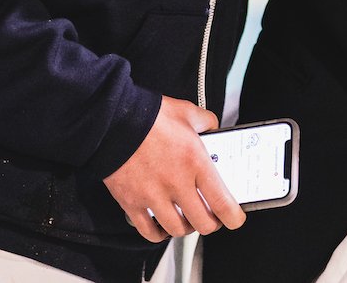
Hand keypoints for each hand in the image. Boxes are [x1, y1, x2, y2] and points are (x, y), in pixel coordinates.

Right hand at [102, 97, 245, 241]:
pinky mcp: (132, 203)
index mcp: (195, 162)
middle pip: (202, 223)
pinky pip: (149, 232)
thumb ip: (206, 121)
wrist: (111, 121)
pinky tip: (162, 225)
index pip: (222, 203)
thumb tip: (213, 128)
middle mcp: (176, 184)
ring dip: (186, 227)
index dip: (233, 217)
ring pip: (177, 230)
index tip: (235, 218)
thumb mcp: (186, 112)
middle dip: (211, 223)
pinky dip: (159, 234)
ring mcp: (153, 196)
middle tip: (211, 216)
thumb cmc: (149, 116)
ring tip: (187, 219)